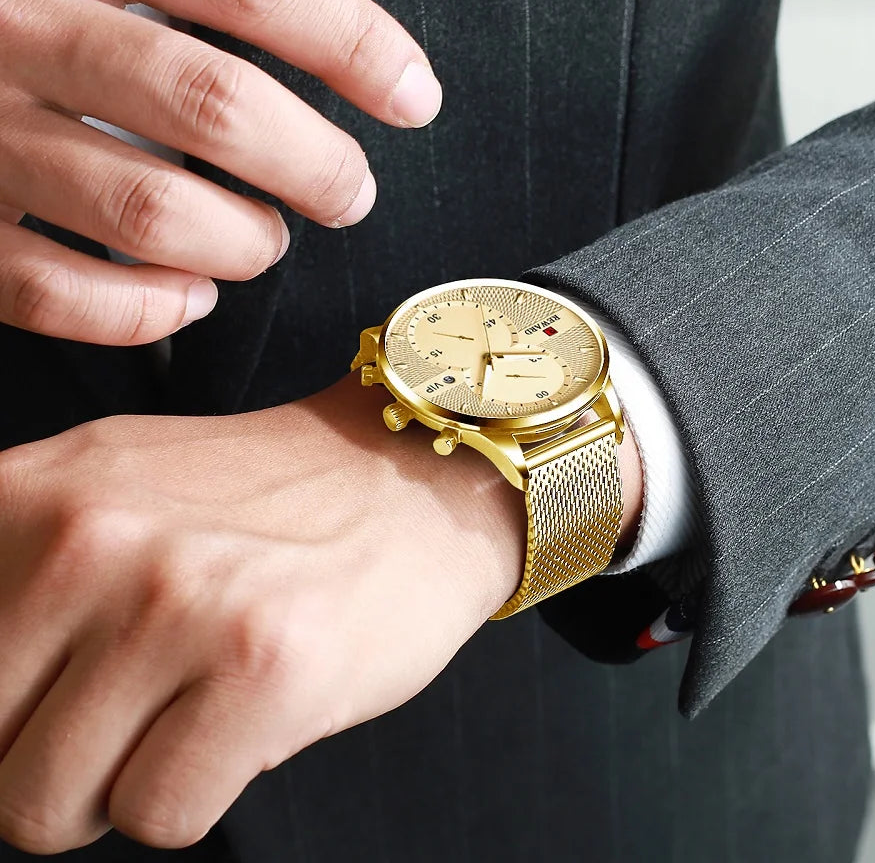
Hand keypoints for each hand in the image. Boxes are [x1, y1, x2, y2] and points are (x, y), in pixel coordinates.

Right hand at [0, 0, 441, 344]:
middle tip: (350, 193)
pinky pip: (55, 293)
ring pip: (147, 210)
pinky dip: (144, 309)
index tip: (414, 97)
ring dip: (242, 243)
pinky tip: (189, 291)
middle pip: (213, 103)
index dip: (355, 44)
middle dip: (315, 165)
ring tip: (268, 239)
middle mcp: (11, 15)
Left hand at [0, 373, 527, 852]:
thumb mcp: (109, 492)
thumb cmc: (262, 501)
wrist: (411, 479)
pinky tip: (247, 711)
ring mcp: (178, 604)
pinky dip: (199, 789)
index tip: (58, 697)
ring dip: (123, 780)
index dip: (5, 711)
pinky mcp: (263, 670)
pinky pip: (160, 819)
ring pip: (49, 810)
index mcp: (29, 495)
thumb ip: (9, 580)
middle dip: (52, 759)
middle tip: (139, 700)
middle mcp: (90, 540)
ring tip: (193, 703)